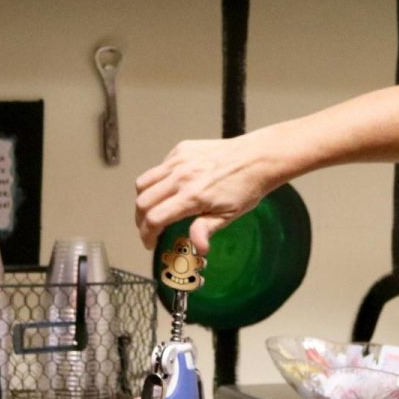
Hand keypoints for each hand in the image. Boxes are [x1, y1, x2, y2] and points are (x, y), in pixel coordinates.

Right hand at [134, 132, 282, 253]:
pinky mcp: (181, 150)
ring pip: (143, 182)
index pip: (154, 218)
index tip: (150, 242)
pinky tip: (170, 190)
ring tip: (153, 210)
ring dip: (144, 200)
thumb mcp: (229, 215)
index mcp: (193, 196)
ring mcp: (179, 160)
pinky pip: (158, 168)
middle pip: (143, 201)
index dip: (147, 235)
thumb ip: (206, 229)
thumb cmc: (246, 186)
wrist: (257, 158)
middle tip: (149, 229)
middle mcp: (182, 176)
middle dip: (141, 220)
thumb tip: (197, 248)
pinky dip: (157, 181)